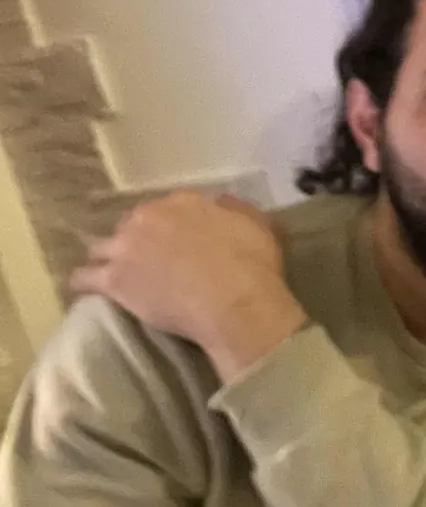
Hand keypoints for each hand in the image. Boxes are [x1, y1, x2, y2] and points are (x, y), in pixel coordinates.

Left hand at [71, 192, 308, 380]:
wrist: (236, 304)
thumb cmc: (253, 265)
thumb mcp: (259, 225)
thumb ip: (235, 209)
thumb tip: (221, 202)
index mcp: (182, 202)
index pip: (166, 208)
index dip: (171, 226)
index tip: (177, 241)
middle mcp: (147, 217)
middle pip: (130, 225)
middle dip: (137, 240)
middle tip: (150, 261)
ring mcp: (126, 248)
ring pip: (102, 248)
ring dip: (108, 257)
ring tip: (115, 272)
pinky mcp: (113, 279)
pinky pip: (84, 277)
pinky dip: (85, 281)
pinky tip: (87, 287)